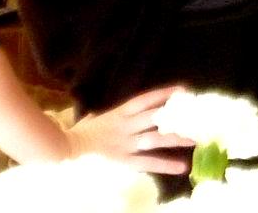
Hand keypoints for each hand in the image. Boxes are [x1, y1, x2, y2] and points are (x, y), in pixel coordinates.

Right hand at [65, 85, 193, 173]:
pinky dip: (164, 164)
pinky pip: (147, 162)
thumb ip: (105, 116)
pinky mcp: (122, 161)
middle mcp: (124, 126)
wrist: (60, 152)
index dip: (164, 94)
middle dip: (176, 115)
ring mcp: (124, 144)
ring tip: (195, 140)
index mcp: (118, 114)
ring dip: (176, 138)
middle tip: (197, 115)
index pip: (145, 100)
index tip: (183, 90)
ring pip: (155, 138)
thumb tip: (104, 115)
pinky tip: (181, 167)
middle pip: (155, 117)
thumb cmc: (76, 137)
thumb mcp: (93, 120)